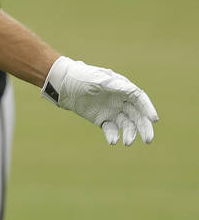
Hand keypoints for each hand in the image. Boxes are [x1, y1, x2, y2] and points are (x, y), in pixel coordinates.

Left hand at [41, 56, 158, 144]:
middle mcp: (120, 101)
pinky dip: (113, 136)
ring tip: (127, 143)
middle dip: (144, 127)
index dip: (148, 109)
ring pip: (126, 125)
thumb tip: (133, 91)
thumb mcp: (98, 79)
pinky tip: (112, 141)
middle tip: (148, 140)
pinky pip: (111, 129)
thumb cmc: (82, 76)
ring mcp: (112, 111)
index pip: (139, 99)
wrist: (63, 84)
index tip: (154, 119)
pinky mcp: (102, 119)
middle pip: (137, 115)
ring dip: (129, 134)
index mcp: (122, 88)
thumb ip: (115, 85)